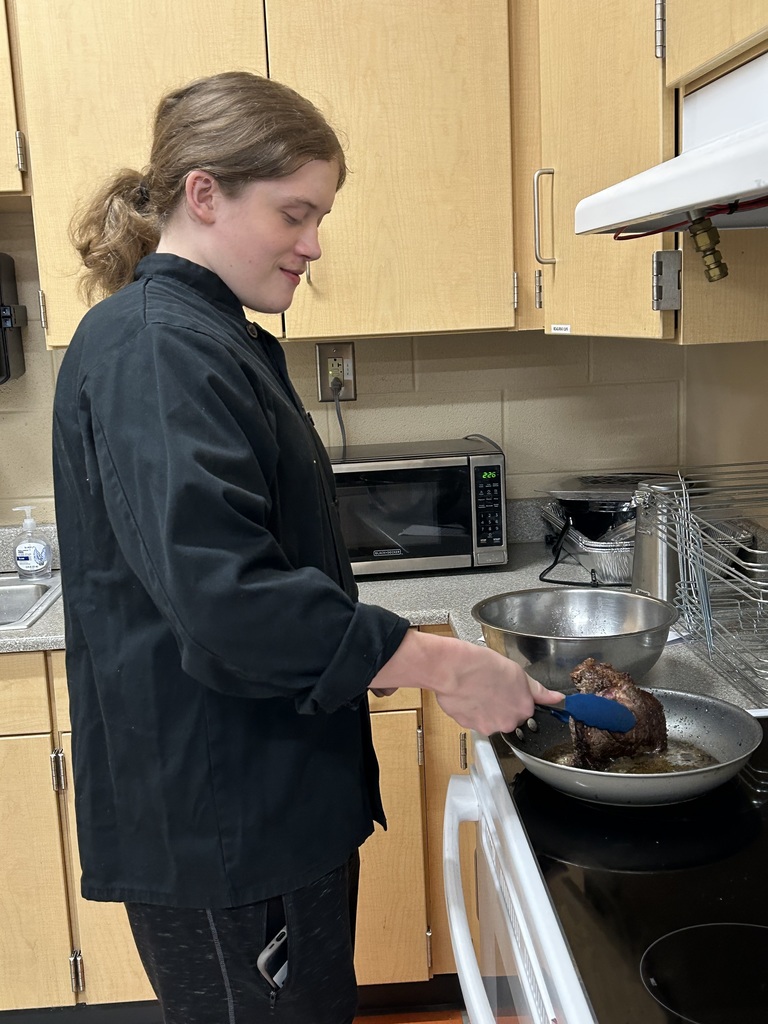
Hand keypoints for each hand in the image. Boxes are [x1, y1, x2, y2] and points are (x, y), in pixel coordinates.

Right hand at [369, 629, 562, 735]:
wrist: (454, 669)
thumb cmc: (483, 665)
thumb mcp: (518, 672)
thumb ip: (538, 690)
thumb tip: (557, 698)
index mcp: (523, 709)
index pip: (524, 709)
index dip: (514, 697)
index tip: (506, 688)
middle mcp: (508, 722)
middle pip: (507, 718)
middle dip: (500, 706)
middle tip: (490, 687)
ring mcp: (487, 726)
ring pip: (488, 720)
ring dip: (484, 709)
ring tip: (476, 689)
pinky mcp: (467, 726)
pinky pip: (471, 720)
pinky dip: (469, 710)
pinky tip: (466, 694)